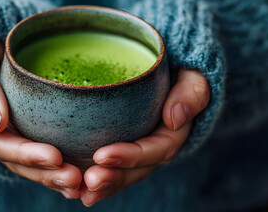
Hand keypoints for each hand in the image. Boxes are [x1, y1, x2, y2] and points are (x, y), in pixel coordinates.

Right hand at [0, 40, 81, 198]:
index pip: (2, 145)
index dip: (26, 155)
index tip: (54, 157)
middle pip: (21, 163)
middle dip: (47, 174)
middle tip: (75, 179)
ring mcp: (15, 136)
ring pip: (34, 166)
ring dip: (57, 178)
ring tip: (82, 185)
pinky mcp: (32, 133)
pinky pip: (45, 156)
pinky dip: (61, 169)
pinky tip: (83, 177)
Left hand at [80, 70, 209, 205]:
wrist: (167, 77)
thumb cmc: (179, 75)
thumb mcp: (193, 78)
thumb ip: (191, 94)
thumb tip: (174, 119)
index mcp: (171, 135)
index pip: (154, 150)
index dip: (130, 157)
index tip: (102, 155)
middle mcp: (153, 148)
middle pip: (135, 170)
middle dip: (113, 178)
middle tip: (89, 181)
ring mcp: (136, 151)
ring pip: (120, 174)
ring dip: (101, 185)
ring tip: (78, 192)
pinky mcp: (119, 147)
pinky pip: (108, 167)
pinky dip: (91, 178)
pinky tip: (73, 186)